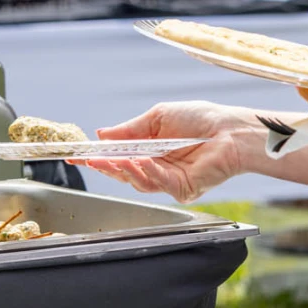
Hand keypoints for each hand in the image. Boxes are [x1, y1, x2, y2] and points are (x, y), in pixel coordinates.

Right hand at [76, 102, 262, 203]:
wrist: (230, 130)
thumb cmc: (200, 118)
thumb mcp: (158, 117)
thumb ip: (130, 129)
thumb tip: (102, 133)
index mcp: (150, 149)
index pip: (118, 156)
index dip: (98, 156)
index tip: (77, 154)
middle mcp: (157, 167)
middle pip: (124, 172)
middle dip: (105, 166)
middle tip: (90, 160)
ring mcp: (168, 180)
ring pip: (137, 181)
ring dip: (123, 169)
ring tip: (113, 159)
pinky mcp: (182, 189)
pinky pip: (158, 183)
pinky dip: (146, 172)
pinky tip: (140, 161)